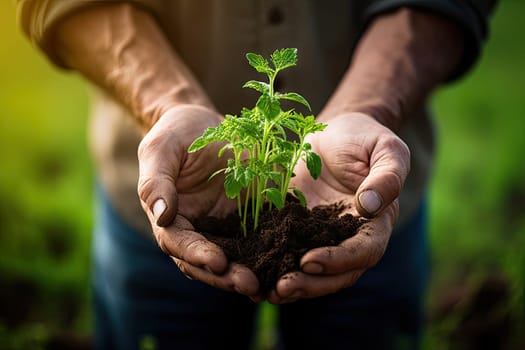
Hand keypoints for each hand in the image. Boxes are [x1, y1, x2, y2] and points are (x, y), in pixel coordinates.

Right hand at [137, 105, 259, 296]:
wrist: (204, 123)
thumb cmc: (177, 133)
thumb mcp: (161, 149)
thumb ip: (156, 181)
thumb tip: (161, 215)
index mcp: (171, 217)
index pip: (179, 243)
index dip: (197, 255)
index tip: (218, 262)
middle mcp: (197, 228)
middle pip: (206, 261)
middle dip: (227, 276)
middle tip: (250, 284)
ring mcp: (223, 225)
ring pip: (233, 257)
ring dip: (248, 272)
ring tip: (267, 284)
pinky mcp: (246, 217)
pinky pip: (257, 238)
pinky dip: (268, 253)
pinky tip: (284, 262)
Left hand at [268, 112, 409, 302]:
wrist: (335, 132)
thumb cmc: (365, 138)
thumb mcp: (385, 149)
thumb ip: (386, 177)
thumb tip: (368, 206)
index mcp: (375, 223)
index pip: (363, 251)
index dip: (339, 260)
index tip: (310, 260)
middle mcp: (348, 237)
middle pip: (335, 272)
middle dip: (310, 283)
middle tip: (282, 288)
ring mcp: (320, 235)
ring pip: (309, 270)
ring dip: (289, 283)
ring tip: (264, 290)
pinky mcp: (295, 227)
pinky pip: (285, 249)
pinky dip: (270, 264)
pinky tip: (250, 271)